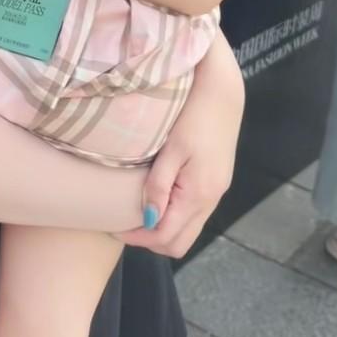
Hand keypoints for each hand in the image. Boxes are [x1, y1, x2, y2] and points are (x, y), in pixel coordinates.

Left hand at [117, 37, 243, 257]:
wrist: (223, 93)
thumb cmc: (194, 115)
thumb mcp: (172, 149)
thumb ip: (159, 186)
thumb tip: (147, 220)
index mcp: (199, 194)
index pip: (166, 236)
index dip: (138, 238)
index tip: (114, 228)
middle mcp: (211, 199)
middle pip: (180, 243)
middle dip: (151, 240)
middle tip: (124, 224)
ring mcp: (216, 192)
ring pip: (188, 230)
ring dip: (163, 229)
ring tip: (137, 211)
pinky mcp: (216, 183)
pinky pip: (195, 214)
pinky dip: (175, 216)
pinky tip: (158, 198)